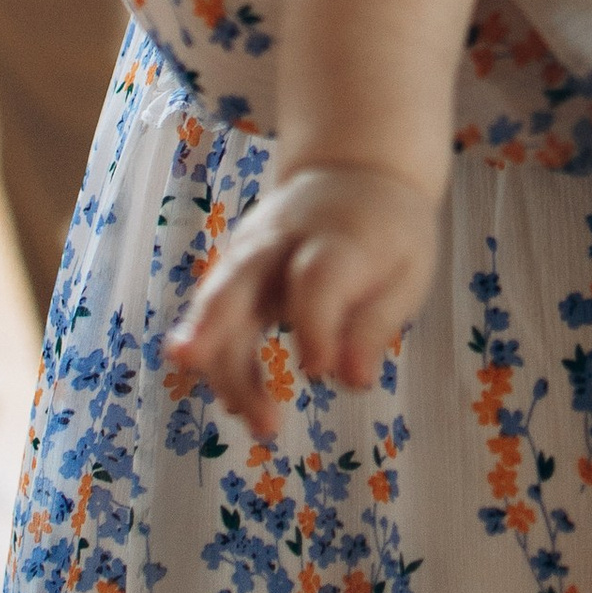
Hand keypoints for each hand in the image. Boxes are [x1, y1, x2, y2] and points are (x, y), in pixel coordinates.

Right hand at [171, 166, 440, 416]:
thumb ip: (375, 325)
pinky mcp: (234, 270)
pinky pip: (217, 317)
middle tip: (186, 359)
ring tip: (246, 417)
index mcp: (336, 237)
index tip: (319, 371)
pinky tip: (237, 402)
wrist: (355, 174)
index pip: (315, 278)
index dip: (314, 325)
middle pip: (238, 278)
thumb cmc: (387, 234)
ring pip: (217, 306)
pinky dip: (222, 361)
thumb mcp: (405, 273)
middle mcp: (281, 242)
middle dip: (210, 320)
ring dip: (218, 362)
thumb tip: (352, 381)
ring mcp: (250, 253)